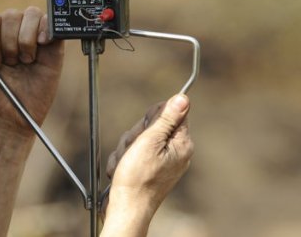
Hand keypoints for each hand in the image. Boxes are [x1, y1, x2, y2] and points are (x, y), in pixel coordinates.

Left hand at [0, 7, 63, 136]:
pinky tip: (39, 47)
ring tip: (23, 61)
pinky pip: (51, 22)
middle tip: (8, 65)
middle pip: (10, 15)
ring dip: (24, 40)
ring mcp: (32, 36)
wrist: (7, 117)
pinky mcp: (52, 45)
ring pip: (30, 14)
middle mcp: (11, 30)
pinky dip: (45, 30)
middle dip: (7, 44)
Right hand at [104, 94, 193, 216]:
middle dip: (134, 136)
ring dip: (126, 149)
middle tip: (133, 151)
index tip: (145, 132)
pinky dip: (124, 160)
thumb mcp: (150, 142)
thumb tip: (183, 98)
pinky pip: (132, 153)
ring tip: (126, 165)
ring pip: (137, 139)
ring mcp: (161, 161)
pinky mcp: (148, 168)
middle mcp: (174, 151)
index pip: (170, 112)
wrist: (127, 209)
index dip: (152, 118)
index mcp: (181, 143)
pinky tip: (123, 171)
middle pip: (150, 125)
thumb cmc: (138, 179)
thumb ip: (165, 119)